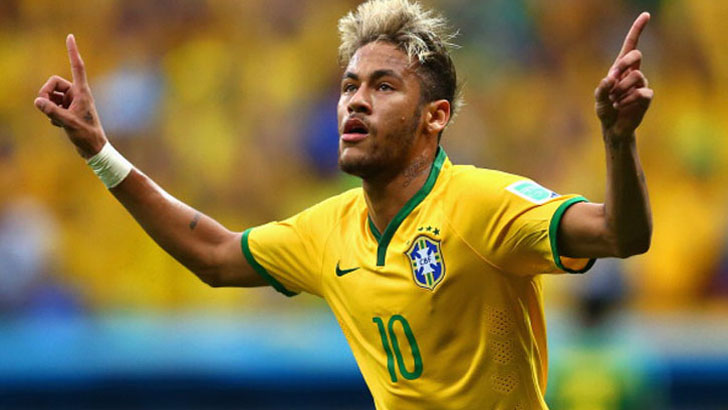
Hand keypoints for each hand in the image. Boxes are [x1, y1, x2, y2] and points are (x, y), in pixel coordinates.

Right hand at [34, 34, 106, 158]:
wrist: (94, 149)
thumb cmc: (86, 135)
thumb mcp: (67, 123)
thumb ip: (51, 111)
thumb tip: (37, 101)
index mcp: (82, 92)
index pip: (77, 67)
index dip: (72, 52)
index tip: (70, 36)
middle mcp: (77, 94)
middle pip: (53, 83)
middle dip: (45, 93)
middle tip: (44, 106)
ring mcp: (72, 102)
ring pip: (51, 96)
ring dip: (49, 107)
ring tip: (58, 121)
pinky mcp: (68, 110)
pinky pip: (52, 107)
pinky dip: (52, 116)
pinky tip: (61, 126)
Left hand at [595, 12, 653, 141]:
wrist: (614, 128)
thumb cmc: (605, 110)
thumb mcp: (599, 99)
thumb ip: (602, 88)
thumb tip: (610, 77)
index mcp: (620, 69)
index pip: (630, 46)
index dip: (638, 30)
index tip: (646, 15)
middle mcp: (633, 73)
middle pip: (636, 55)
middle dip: (624, 63)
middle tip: (613, 76)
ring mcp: (642, 84)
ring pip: (636, 77)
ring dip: (621, 90)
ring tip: (616, 102)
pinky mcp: (647, 97)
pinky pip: (641, 94)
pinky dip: (628, 102)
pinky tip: (623, 108)